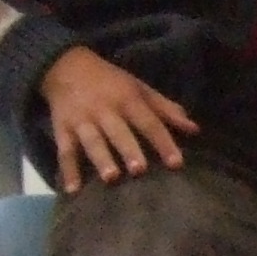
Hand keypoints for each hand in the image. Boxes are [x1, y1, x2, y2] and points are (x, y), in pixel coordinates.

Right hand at [38, 46, 196, 189]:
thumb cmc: (110, 82)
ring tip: (111, 178)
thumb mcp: (139, 88)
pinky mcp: (61, 129)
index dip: (163, 142)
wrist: (64, 65)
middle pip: (118, 132)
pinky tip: (72, 190)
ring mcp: (81, 120)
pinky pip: (64, 151)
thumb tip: (195, 129)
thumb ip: (165, 109)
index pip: (148, 122)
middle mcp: (103, 110)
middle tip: (140, 170)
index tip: (177, 163)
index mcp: (126, 100)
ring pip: (92, 141)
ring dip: (100, 159)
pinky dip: (67, 170)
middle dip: (128, 150)